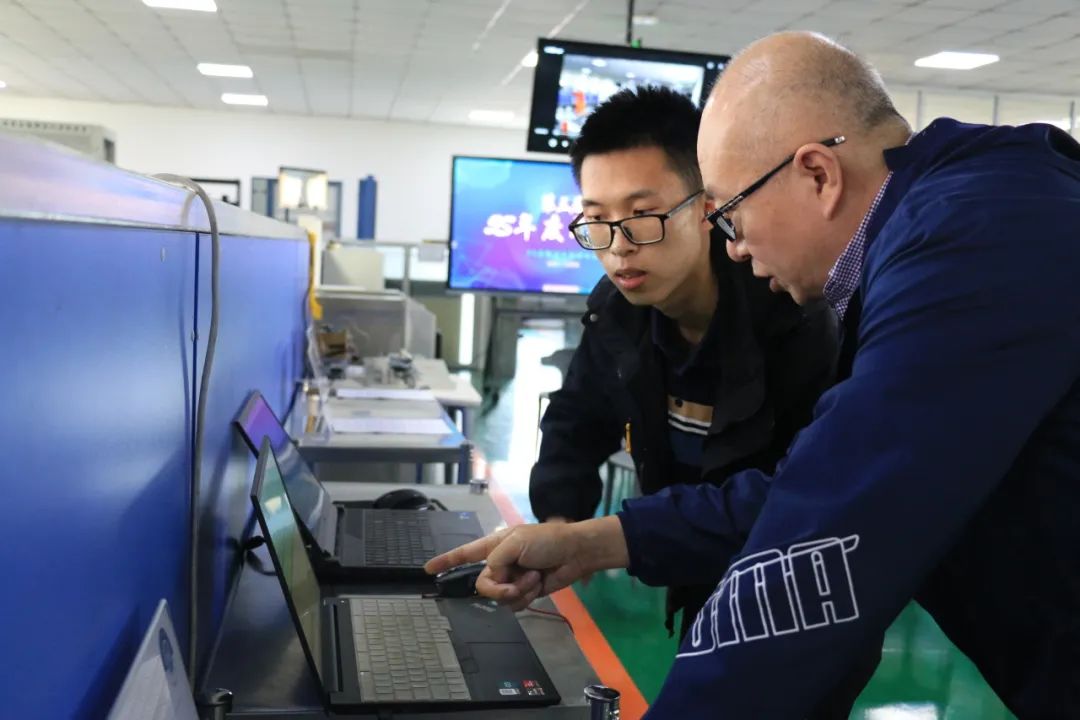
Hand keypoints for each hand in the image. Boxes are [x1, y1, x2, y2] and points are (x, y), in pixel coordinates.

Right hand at [424, 516, 627, 610]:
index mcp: (494, 546)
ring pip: (500, 597)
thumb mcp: (517, 541)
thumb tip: (491, 576)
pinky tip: (538, 584)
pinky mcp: (525, 592)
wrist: (576, 553)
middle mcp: (500, 563)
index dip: (446, 561)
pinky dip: (527, 596)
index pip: (465, 554)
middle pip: (483, 584)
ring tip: (535, 577)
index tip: (427, 569)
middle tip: (514, 584)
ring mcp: (512, 579)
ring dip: (519, 590)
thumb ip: (496, 559)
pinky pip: (515, 604)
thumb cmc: (547, 540)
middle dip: (499, 588)